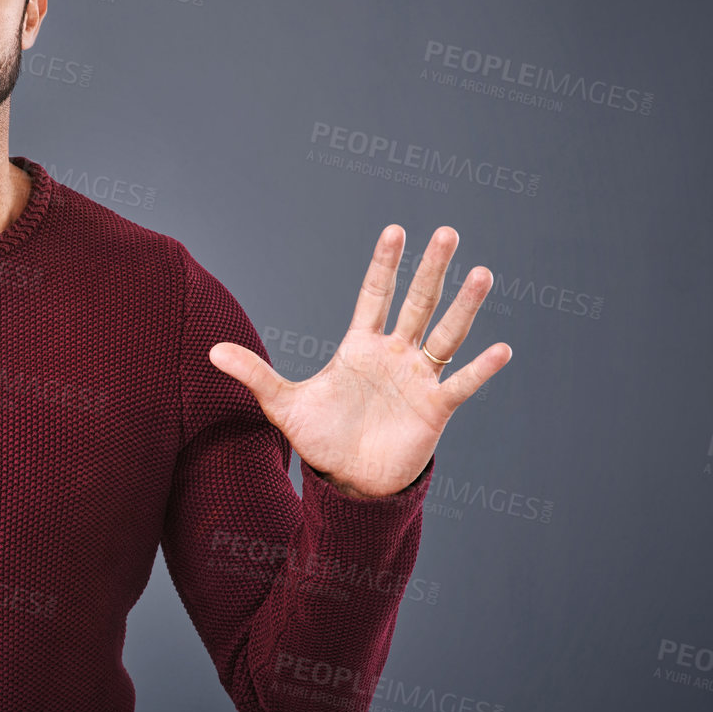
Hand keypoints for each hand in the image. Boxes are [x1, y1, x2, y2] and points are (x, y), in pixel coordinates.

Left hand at [209, 225, 511, 498]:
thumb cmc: (320, 438)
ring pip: (446, 335)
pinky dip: (481, 368)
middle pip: (417, 303)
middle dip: (431, 269)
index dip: (385, 264)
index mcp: (360, 346)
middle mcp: (394, 355)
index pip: (375, 295)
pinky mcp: (435, 408)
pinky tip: (502, 349)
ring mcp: (417, 379)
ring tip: (482, 272)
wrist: (349, 480)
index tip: (395, 230)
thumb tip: (210, 351)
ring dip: (464, 306)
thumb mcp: (283, 405)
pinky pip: (461, 383)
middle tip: (448, 232)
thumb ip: (254, 374)